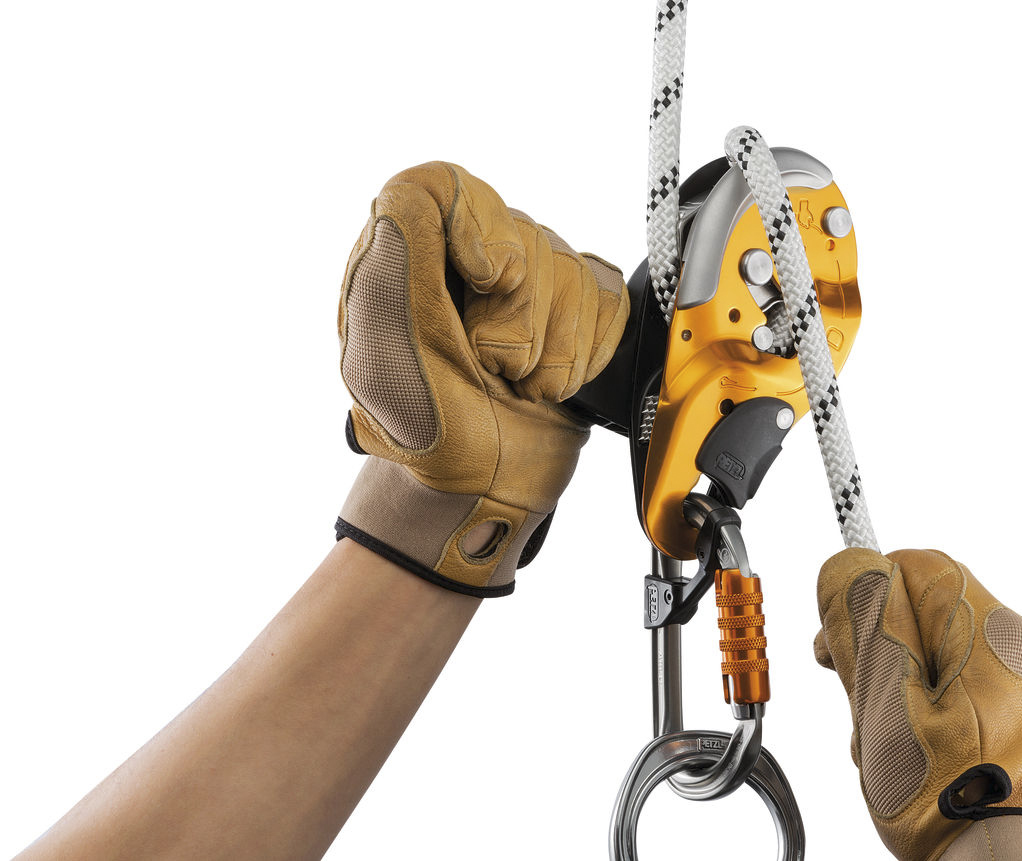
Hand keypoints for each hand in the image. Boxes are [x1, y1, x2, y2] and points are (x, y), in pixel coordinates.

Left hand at [336, 162, 627, 596]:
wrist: (488, 493)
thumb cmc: (430, 432)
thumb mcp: (386, 349)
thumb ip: (396, 257)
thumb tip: (423, 186)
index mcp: (409, 257)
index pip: (453, 187)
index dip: (483, 233)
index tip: (484, 285)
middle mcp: (466, 260)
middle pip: (522, 232)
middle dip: (516, 318)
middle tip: (489, 368)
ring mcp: (526, 284)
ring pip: (569, 268)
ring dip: (549, 349)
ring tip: (517, 385)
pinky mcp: (578, 311)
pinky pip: (607, 298)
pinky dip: (586, 353)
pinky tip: (550, 383)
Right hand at [814, 548, 1021, 859]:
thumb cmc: (955, 807)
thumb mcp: (885, 707)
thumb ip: (866, 627)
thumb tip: (852, 567)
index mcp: (998, 636)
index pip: (919, 568)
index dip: (868, 596)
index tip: (841, 645)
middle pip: (935, 619)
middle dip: (888, 656)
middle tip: (863, 708)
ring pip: (955, 662)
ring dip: (914, 693)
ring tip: (898, 749)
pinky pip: (985, 698)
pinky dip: (949, 719)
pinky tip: (932, 761)